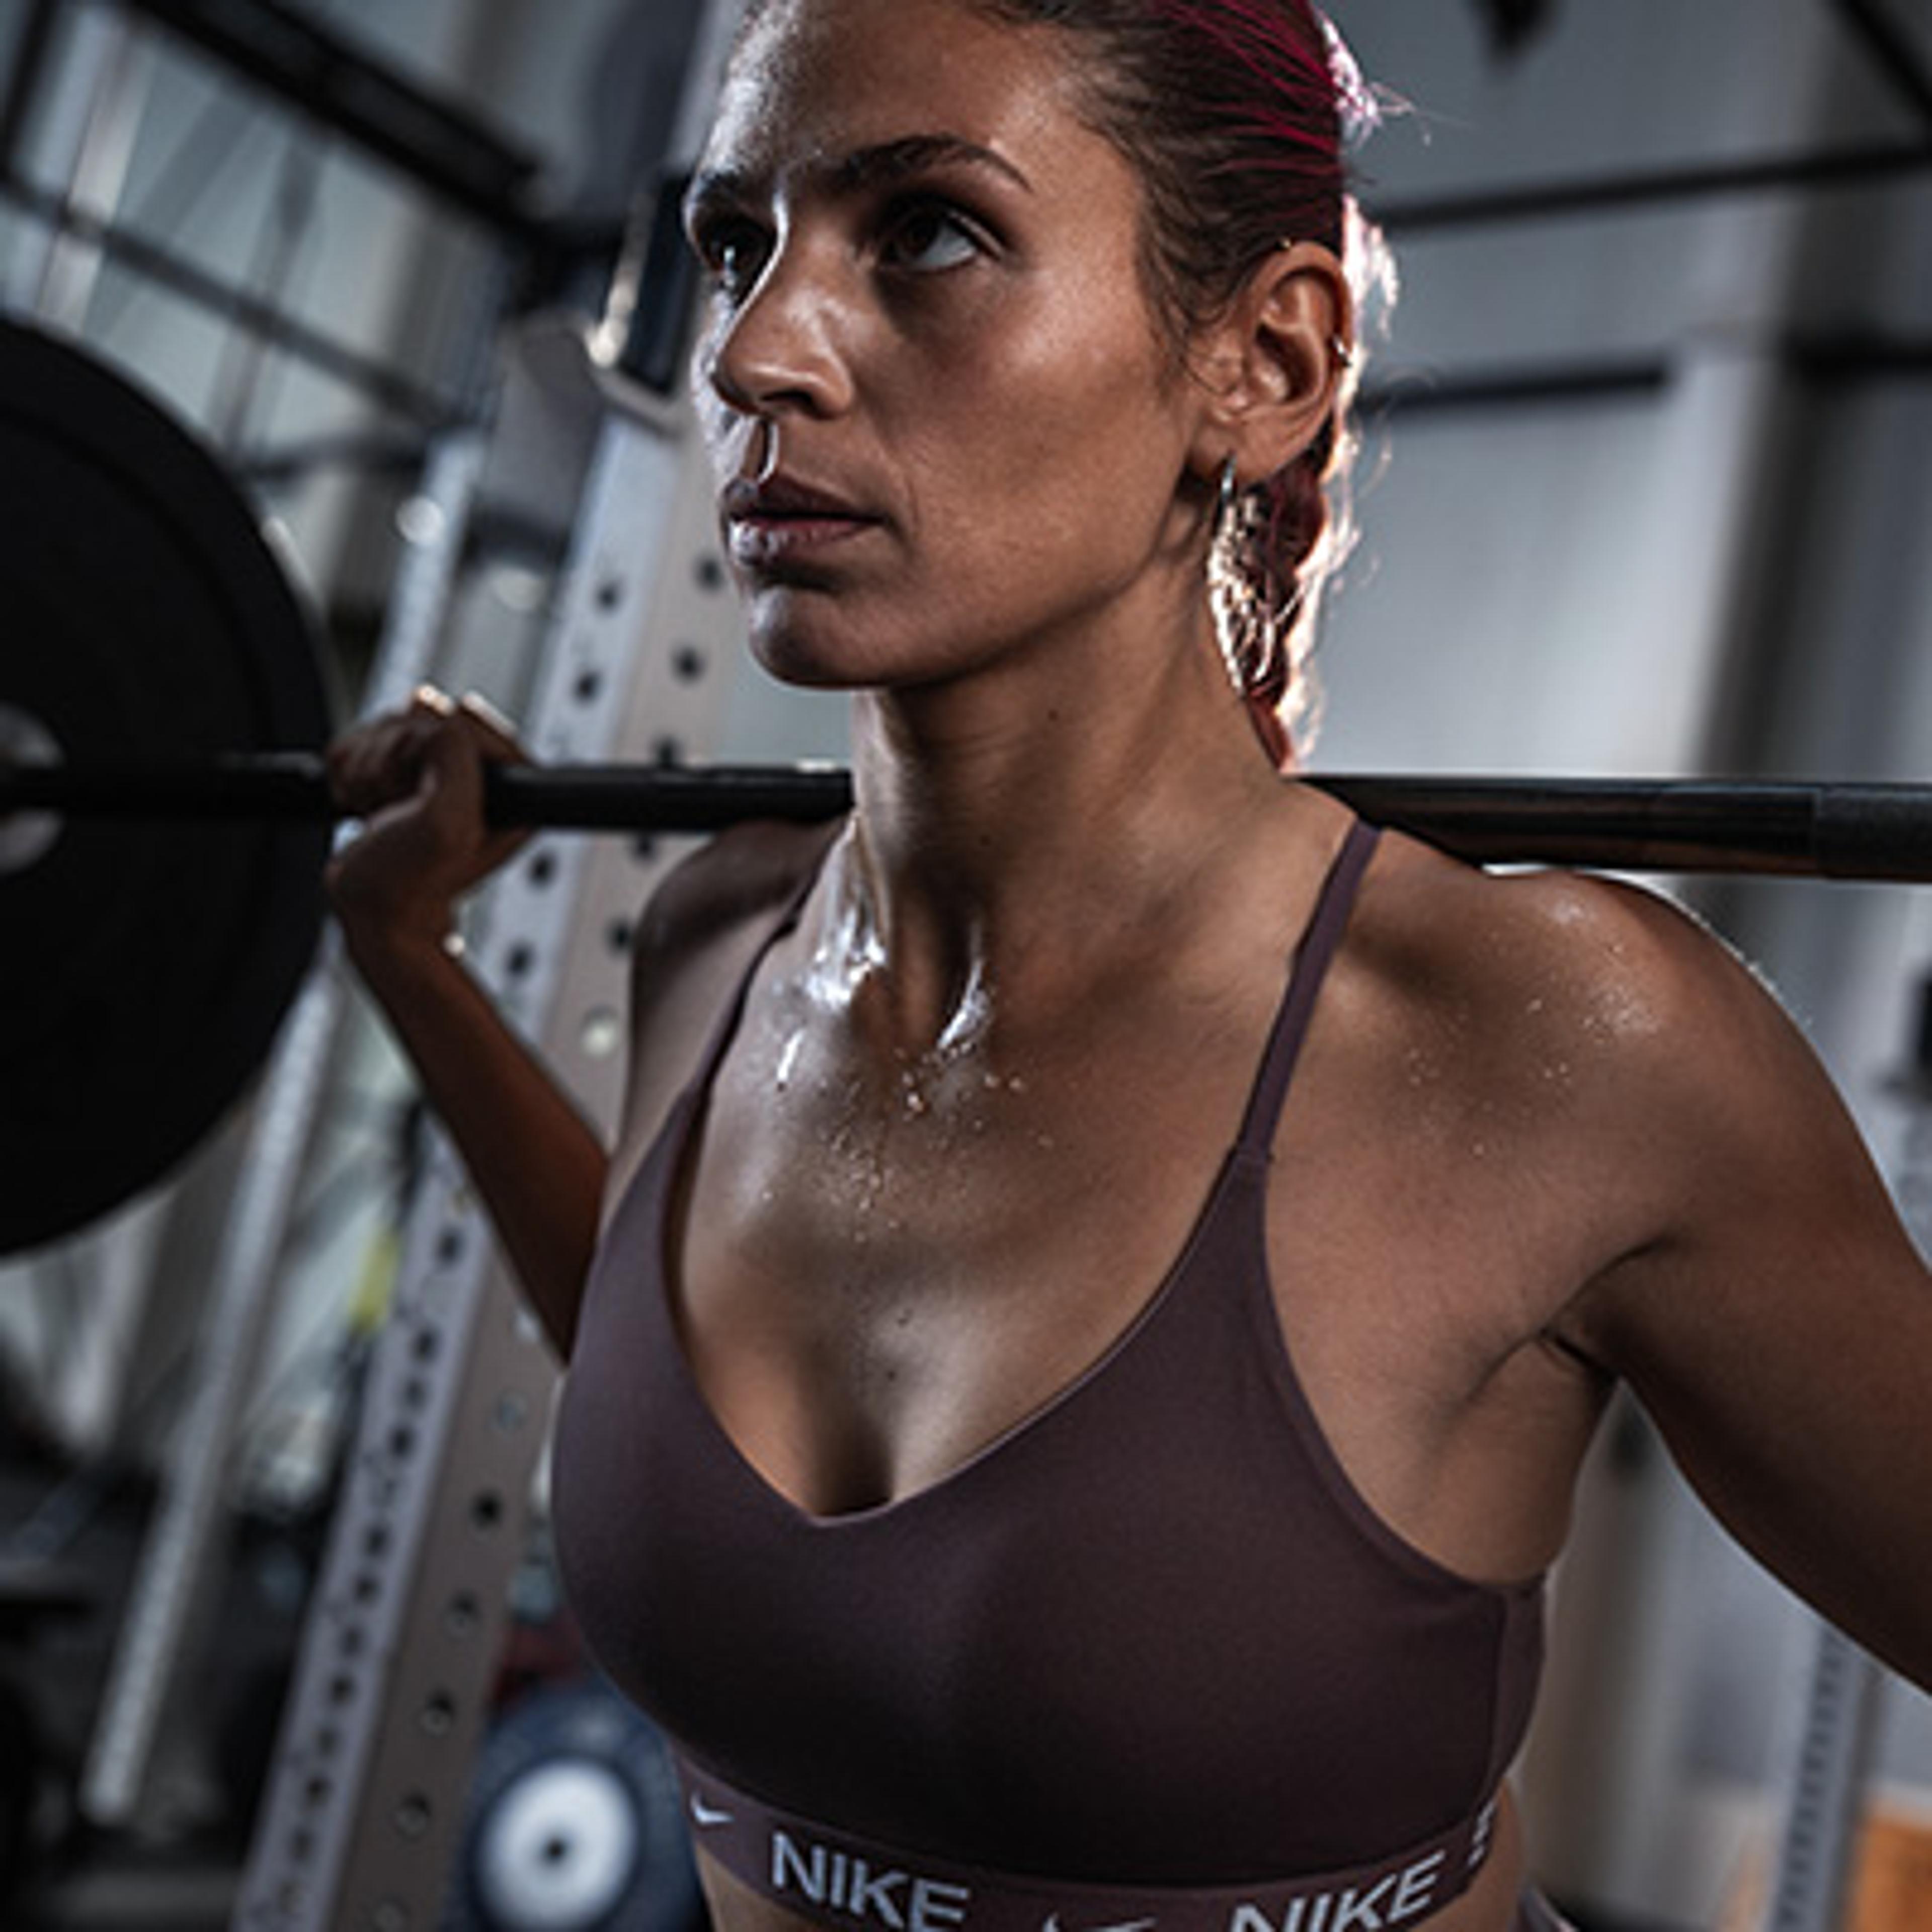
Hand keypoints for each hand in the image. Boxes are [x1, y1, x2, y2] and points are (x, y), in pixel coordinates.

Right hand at [325, 687, 531, 950]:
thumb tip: (445, 718)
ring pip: (390, 725)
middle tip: (392, 800)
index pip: (468, 720)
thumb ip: (456, 760)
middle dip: (392, 757)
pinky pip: (364, 739)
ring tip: (377, 807)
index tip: (418, 782)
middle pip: (423, 717)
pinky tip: (363, 801)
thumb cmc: (410, 882)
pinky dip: (350, 768)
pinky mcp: (401, 775)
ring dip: (368, 766)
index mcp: (514, 787)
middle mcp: (481, 776)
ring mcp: (437, 773)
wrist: (372, 909)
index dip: (431, 741)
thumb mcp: (446, 822)